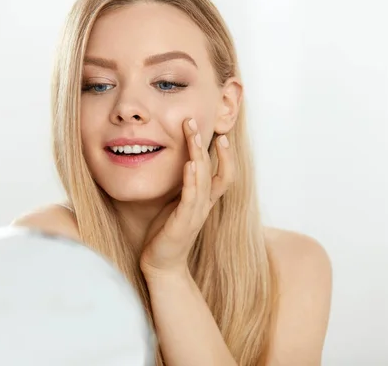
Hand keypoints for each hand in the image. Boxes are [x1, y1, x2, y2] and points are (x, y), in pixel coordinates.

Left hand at [140, 118, 234, 277]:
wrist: (161, 265)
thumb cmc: (165, 232)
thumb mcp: (176, 205)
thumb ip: (182, 187)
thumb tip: (178, 163)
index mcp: (205, 201)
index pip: (224, 174)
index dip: (225, 155)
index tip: (220, 134)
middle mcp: (205, 206)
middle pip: (217, 171)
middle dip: (210, 146)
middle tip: (196, 122)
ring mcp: (196, 214)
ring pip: (204, 180)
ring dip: (198, 155)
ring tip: (193, 135)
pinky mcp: (183, 223)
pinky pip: (190, 198)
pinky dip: (191, 180)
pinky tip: (188, 164)